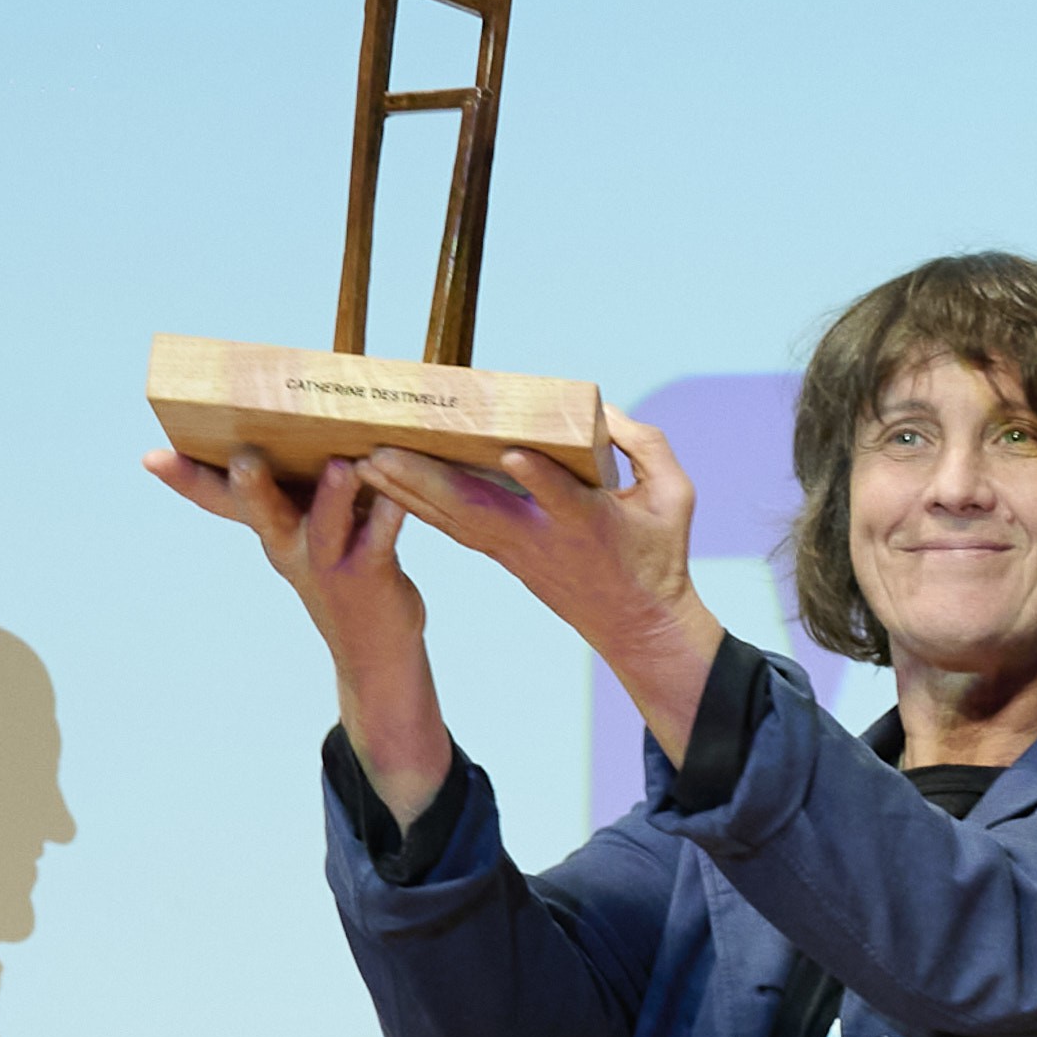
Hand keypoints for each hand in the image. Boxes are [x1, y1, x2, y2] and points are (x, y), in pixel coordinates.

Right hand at [149, 444, 450, 816]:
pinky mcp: (370, 572)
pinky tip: (397, 498)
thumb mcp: (305, 528)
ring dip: (333, 497)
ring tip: (340, 467)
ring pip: (326, 525)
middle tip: (242, 460)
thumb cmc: (340, 568)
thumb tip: (288, 426)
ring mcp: (328, 561)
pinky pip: (381, 541)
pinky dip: (389, 518)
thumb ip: (294, 486)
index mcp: (270, 529)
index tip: (151, 457)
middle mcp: (290, 545)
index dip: (187, 480)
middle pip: (263, 513)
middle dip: (252, 488)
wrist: (373, 648)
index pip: (219, 501)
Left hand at [343, 412, 719, 759]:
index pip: (563, 498)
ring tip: (362, 463)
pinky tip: (383, 487)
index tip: (515, 454)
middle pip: (478, 510)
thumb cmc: (658, 555)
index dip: (540, 478)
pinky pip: (453, 527)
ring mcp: (517, 551)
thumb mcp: (674, 497)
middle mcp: (543, 539)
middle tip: (378, 452)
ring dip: (405, 493)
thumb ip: (645, 447)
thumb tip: (602, 411)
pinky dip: (416, 506)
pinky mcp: (504, 555)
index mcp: (589, 524)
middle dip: (426, 481)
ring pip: (454, 519)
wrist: (637, 626)